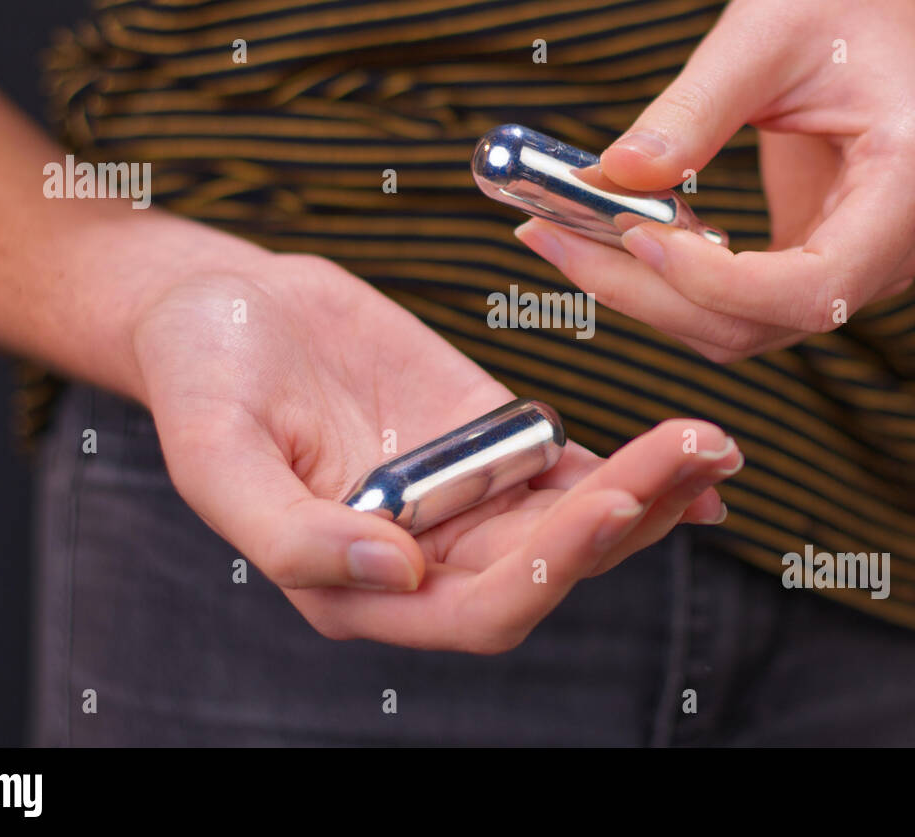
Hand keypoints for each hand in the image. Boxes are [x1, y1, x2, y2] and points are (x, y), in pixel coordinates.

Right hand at [130, 254, 741, 652]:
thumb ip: (293, 535)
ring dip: (649, 492)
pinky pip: (570, 469)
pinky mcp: (487, 441)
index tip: (604, 503)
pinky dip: (633, 466)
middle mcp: (422, 558)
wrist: (226, 304)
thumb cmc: (202, 375)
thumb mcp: (217, 453)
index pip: (476, 609)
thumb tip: (396, 574)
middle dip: (623, 518)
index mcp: (355, 584)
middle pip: (547, 566)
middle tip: (690, 453)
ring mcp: (462, 499)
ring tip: (712, 445)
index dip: (546, 570)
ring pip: (574, 521)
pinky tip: (694, 454)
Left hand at [515, 0, 914, 362]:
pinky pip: (736, 304)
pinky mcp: (818, 267)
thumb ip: (692, 111)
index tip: (631, 234)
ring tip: (562, 233)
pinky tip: (611, 238)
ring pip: (743, 327)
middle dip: (651, 294)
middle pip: (766, 322)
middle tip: (550, 236)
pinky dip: (667, 284)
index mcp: (912, 183)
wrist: (884, 5)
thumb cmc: (838, 3)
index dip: (718, 284)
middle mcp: (899, 246)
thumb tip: (615, 176)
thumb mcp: (761, 35)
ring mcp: (864, 268)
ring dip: (647, 296)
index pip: (817, 287)